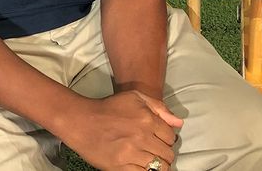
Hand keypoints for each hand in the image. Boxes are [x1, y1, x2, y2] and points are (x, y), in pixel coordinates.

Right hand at [58, 90, 182, 170]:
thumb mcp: (135, 98)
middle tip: (155, 151)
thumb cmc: (109, 108)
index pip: (171, 136)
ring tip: (150, 160)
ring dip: (158, 165)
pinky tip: (142, 166)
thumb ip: (159, 107)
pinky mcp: (120, 167)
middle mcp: (141, 137)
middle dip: (165, 153)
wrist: (82, 121)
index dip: (167, 138)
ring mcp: (131, 153)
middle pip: (168, 154)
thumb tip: (179, 123)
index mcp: (147, 119)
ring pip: (159, 167)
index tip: (159, 139)